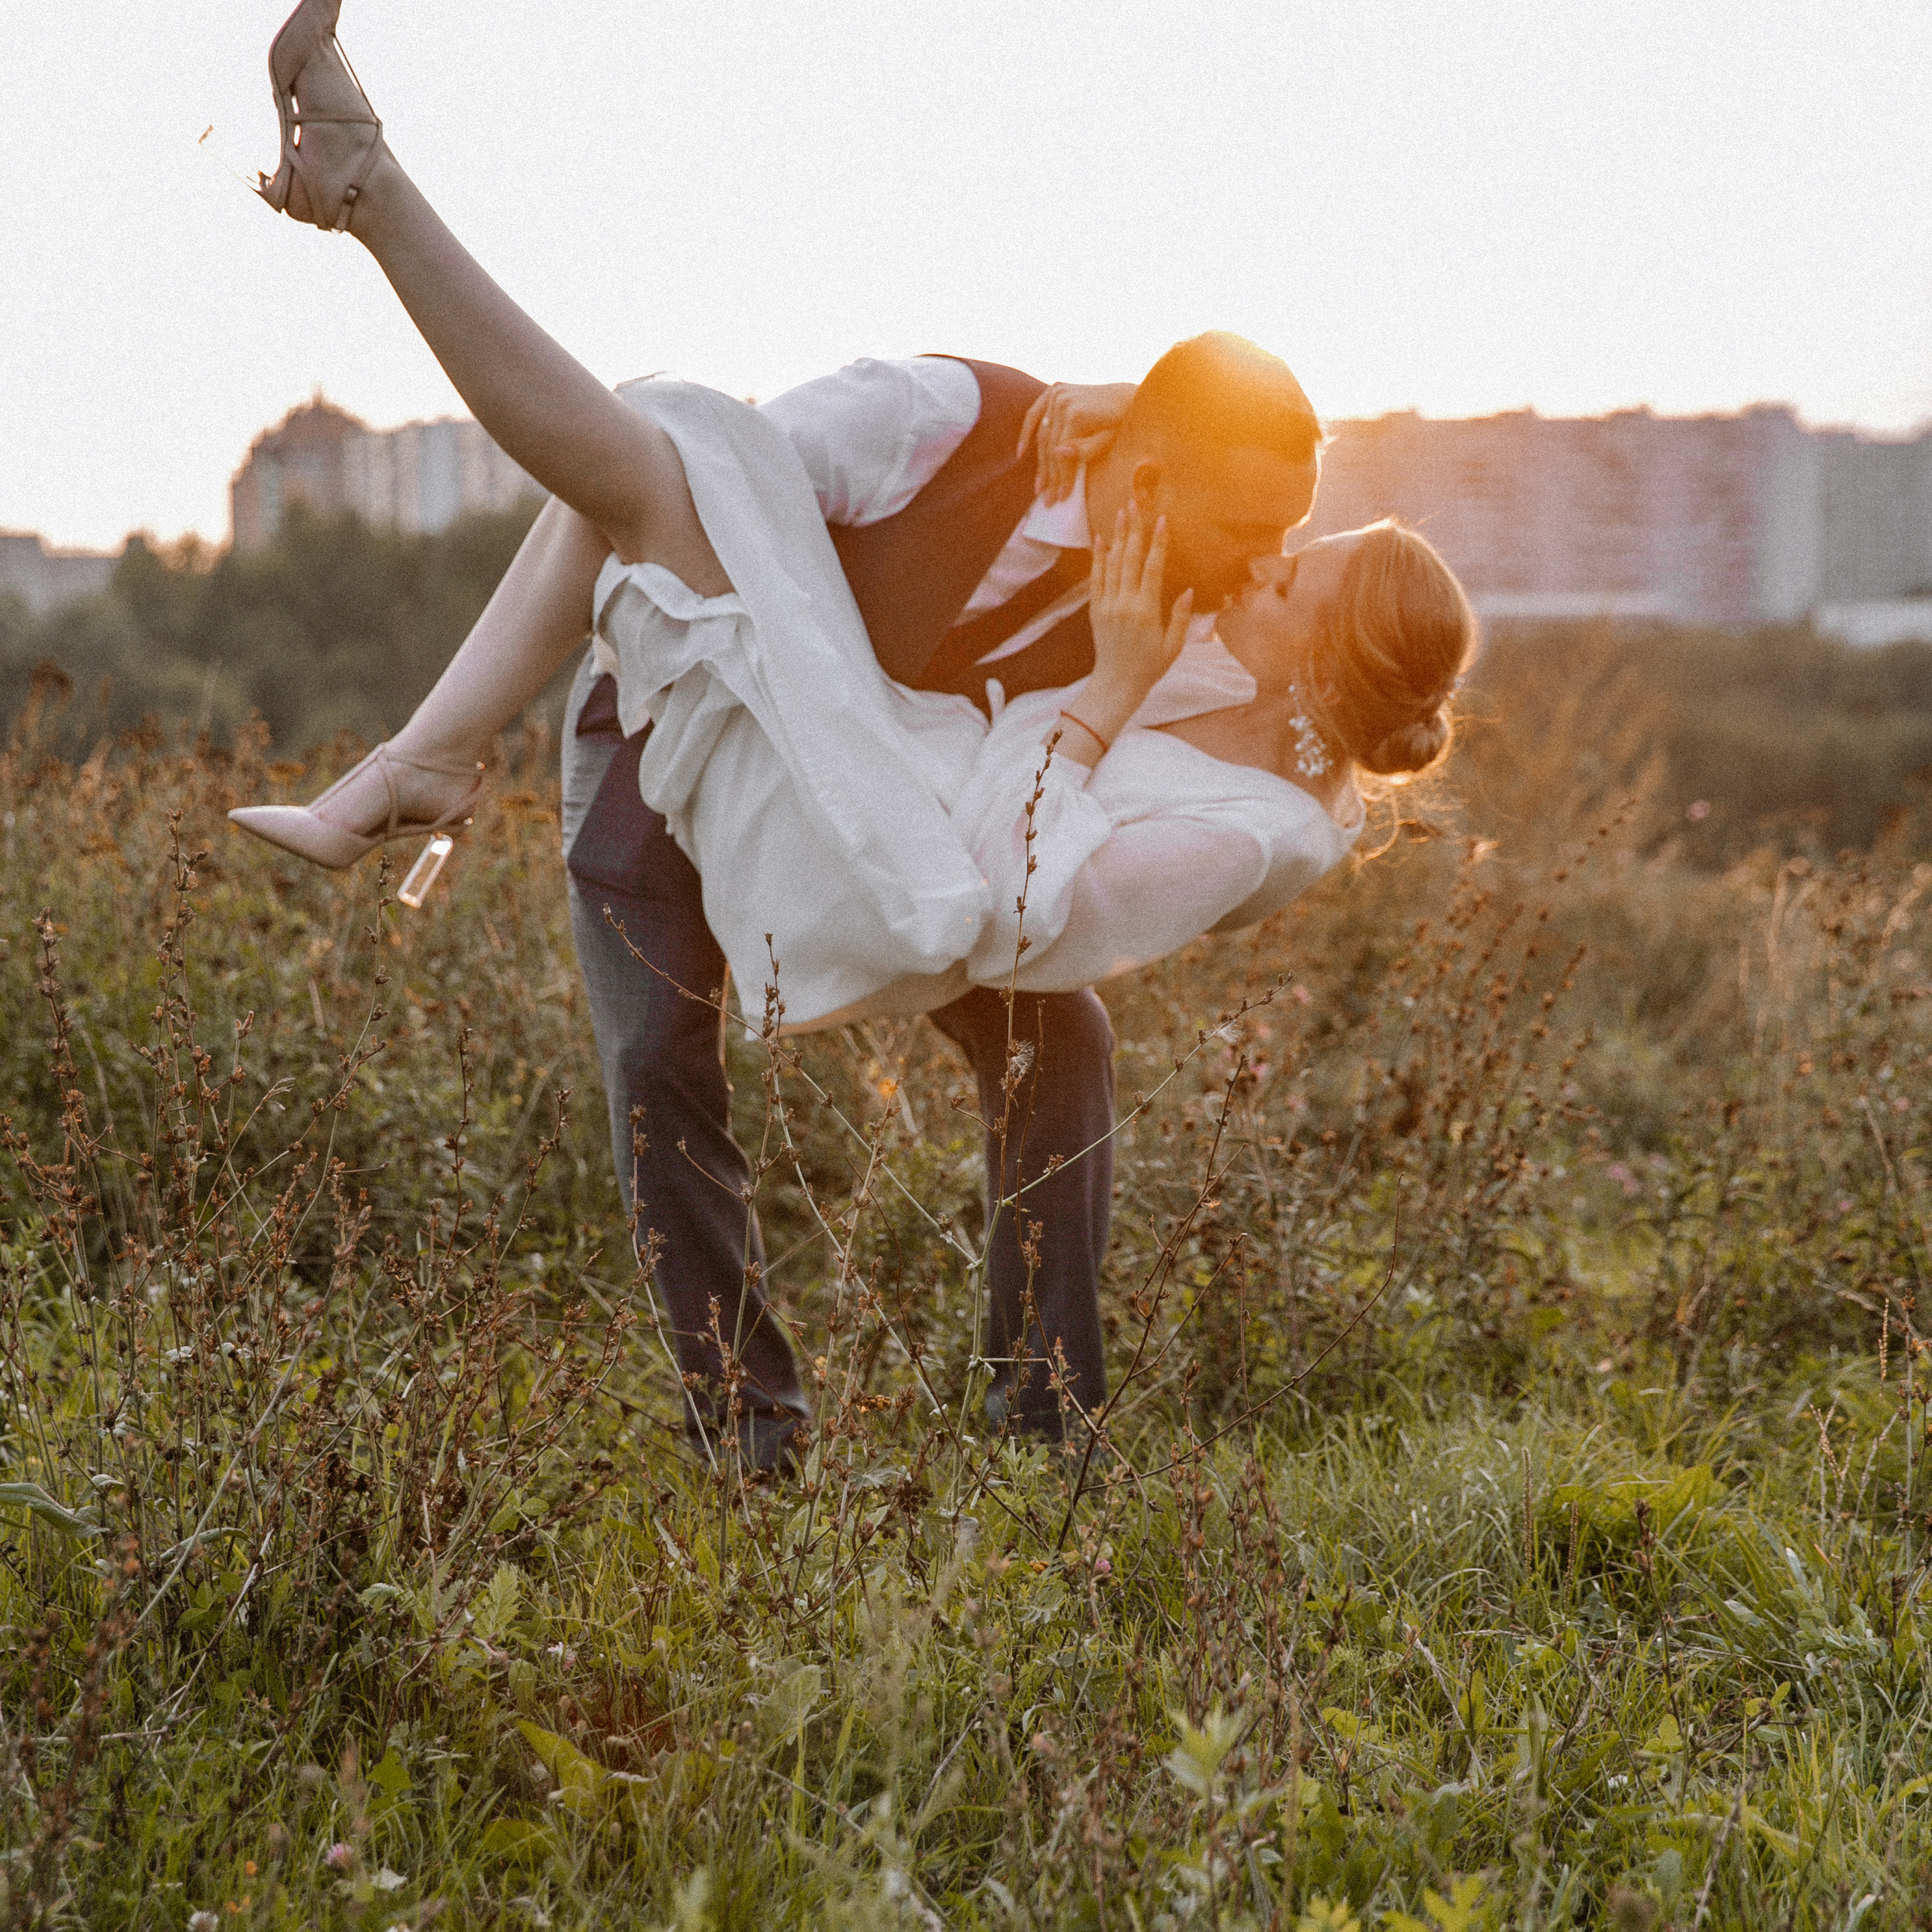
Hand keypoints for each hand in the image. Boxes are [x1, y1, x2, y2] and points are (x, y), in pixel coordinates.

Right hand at [1017, 381, 1136, 504]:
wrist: (1125, 396)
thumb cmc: (1121, 423)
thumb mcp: (1109, 440)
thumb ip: (1086, 449)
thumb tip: (1057, 454)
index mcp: (1077, 413)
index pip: (1061, 453)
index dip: (1061, 477)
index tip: (1061, 498)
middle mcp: (1063, 400)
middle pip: (1050, 446)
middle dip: (1050, 475)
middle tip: (1048, 500)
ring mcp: (1056, 393)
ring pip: (1042, 435)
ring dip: (1040, 463)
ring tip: (1039, 487)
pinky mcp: (1053, 390)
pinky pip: (1034, 414)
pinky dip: (1026, 433)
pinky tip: (1021, 454)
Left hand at [1064, 504, 1192, 761]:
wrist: (1116, 685)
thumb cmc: (1150, 668)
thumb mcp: (1173, 647)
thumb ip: (1180, 618)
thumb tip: (1187, 590)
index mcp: (1146, 612)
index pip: (1153, 568)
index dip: (1158, 542)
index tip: (1161, 519)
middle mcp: (1124, 604)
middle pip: (1130, 559)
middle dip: (1134, 529)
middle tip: (1136, 503)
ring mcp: (1107, 606)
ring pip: (1112, 564)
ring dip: (1116, 537)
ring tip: (1120, 512)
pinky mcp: (1096, 611)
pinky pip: (1096, 579)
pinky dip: (1097, 558)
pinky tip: (1100, 540)